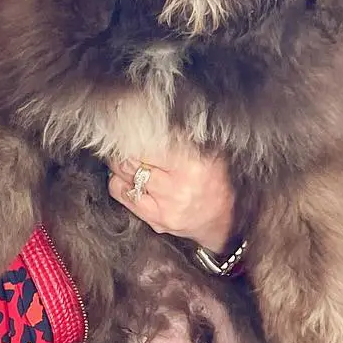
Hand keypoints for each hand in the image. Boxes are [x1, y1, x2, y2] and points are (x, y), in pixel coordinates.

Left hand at [109, 143, 235, 253]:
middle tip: (121, 144)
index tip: (129, 131)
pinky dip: (119, 184)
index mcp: (191, 165)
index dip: (133, 137)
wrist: (225, 218)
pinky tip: (126, 178)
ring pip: (122, 179)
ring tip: (123, 160)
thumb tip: (150, 121)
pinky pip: (123, 197)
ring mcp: (165, 208)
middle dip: (122, 150)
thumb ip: (180, 137)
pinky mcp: (156, 221)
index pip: (147, 146)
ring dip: (118, 167)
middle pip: (131, 162)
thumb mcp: (207, 152)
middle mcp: (177, 188)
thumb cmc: (216, 180)